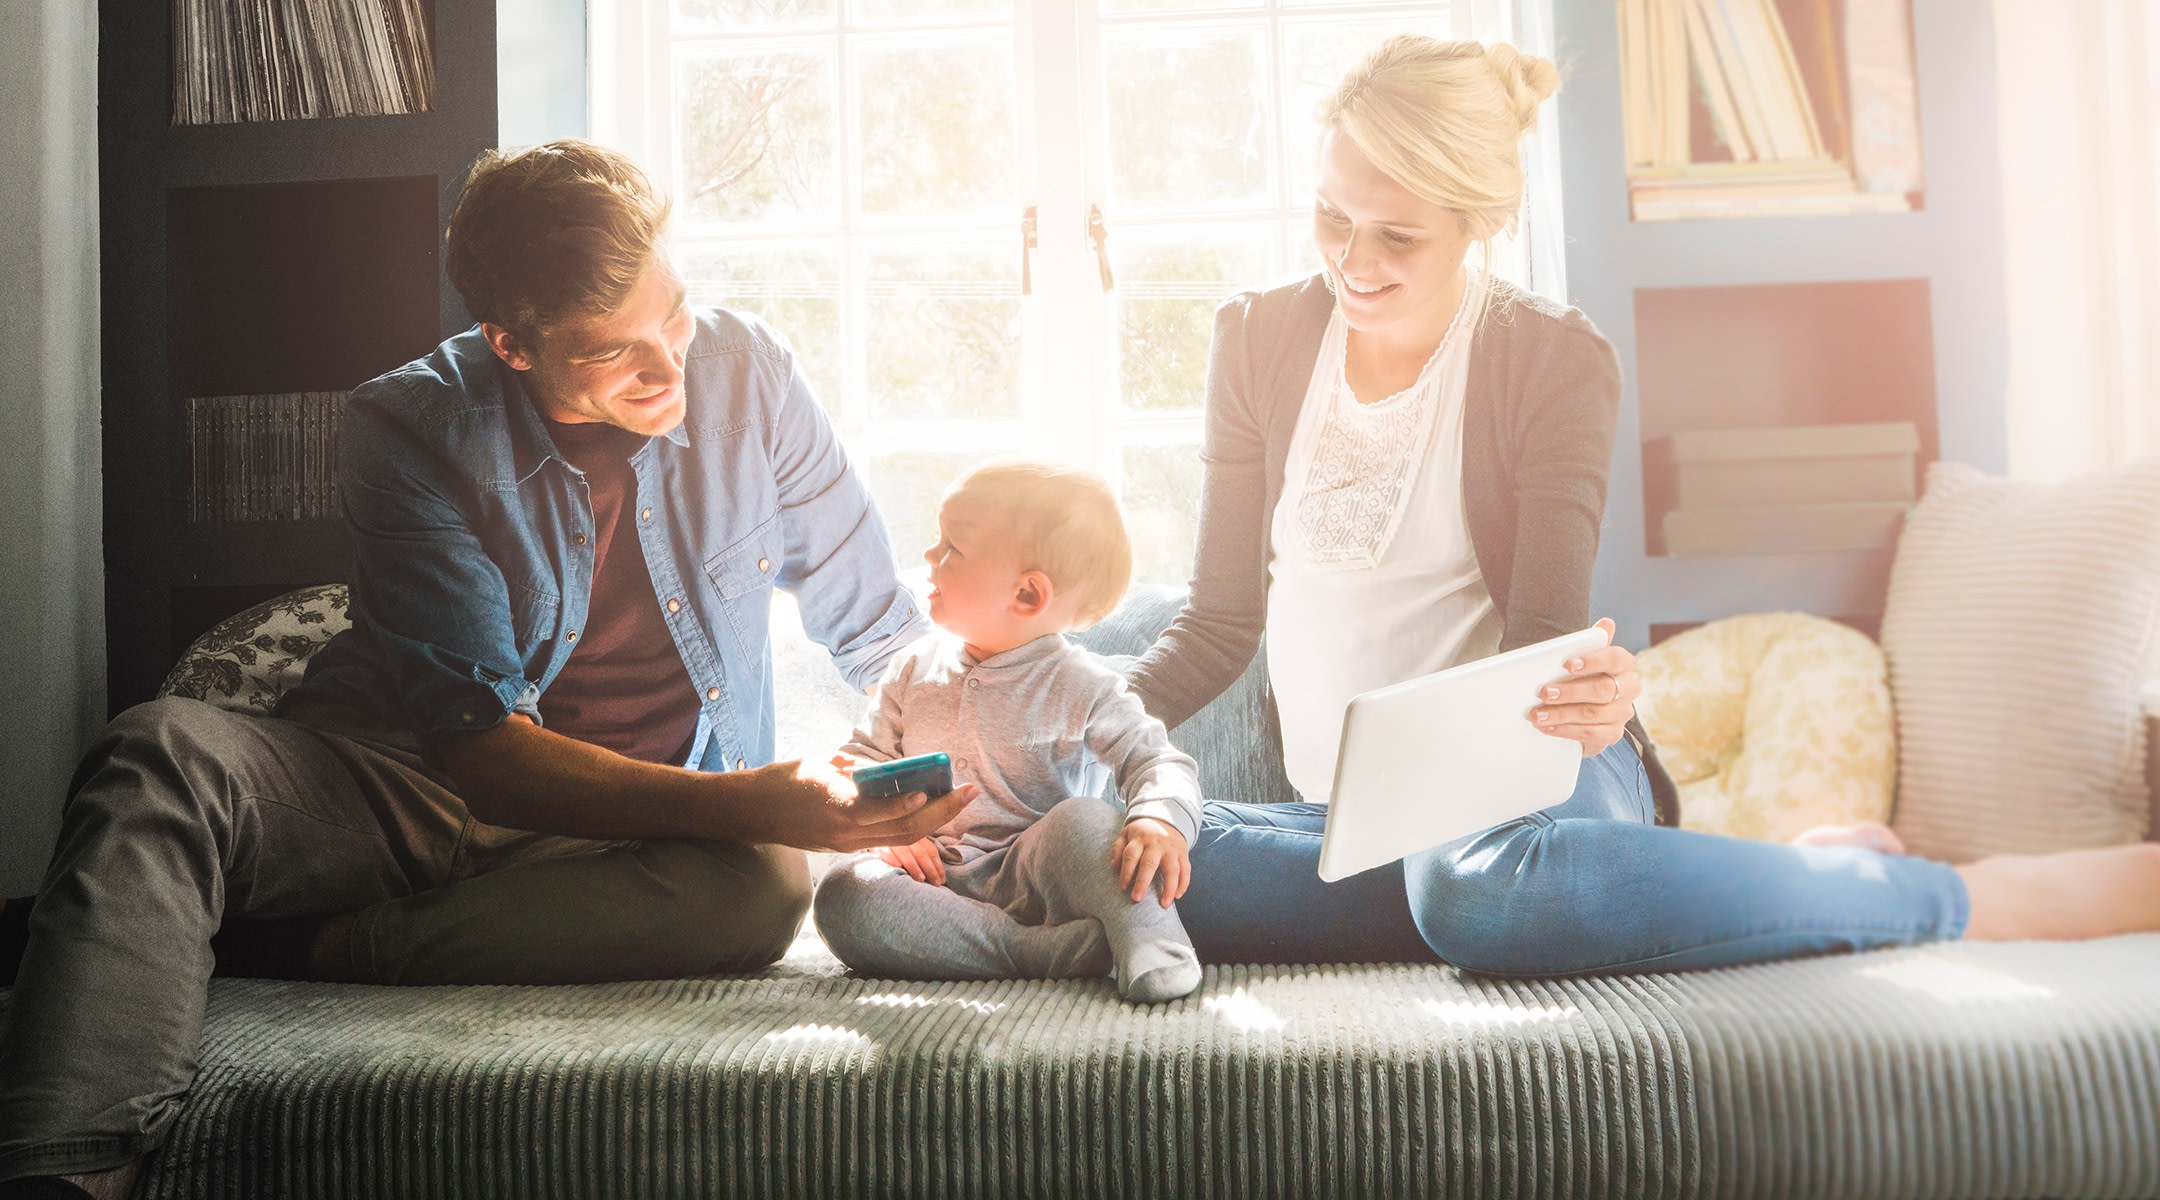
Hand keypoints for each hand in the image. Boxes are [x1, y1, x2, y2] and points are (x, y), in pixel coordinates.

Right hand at [732, 759, 977, 853]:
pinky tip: (929, 810)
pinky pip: (888, 840)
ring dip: (935, 821)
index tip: (932, 788)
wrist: (752, 812)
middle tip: (969, 791)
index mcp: (837, 806)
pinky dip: (912, 825)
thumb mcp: (822, 764)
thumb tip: (891, 770)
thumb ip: (858, 768)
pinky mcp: (847, 848)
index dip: (910, 803)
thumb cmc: (784, 780)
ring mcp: (848, 844)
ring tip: (958, 800)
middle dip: (942, 812)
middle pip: (905, 829)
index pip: (883, 810)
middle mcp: (847, 832)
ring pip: (902, 839)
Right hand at [875, 836, 948, 884]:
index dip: (937, 866)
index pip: (930, 851)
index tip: (942, 880)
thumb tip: (938, 877)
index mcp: (916, 836)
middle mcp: (905, 837)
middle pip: (920, 853)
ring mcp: (891, 840)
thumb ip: (922, 856)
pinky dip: (891, 858)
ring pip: (905, 852)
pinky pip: (885, 851)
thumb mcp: (911, 847)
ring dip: (913, 866)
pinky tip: (898, 866)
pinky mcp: (877, 844)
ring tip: (921, 879)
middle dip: (929, 869)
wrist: (873, 834)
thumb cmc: (896, 848)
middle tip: (935, 883)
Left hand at [1111, 816, 1190, 907]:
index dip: (1126, 872)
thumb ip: (1118, 850)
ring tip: (1164, 904)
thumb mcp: (1126, 835)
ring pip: (1172, 869)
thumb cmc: (1141, 834)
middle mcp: (1156, 844)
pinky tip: (1177, 896)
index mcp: (1139, 839)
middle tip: (1136, 899)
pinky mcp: (1183, 854)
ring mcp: (1171, 849)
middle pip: (1149, 863)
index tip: (1122, 887)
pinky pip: (1186, 870)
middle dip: (1142, 882)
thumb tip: (1114, 869)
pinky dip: (1183, 884)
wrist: (1165, 819)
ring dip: (1169, 887)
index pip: (1131, 855)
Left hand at [1528, 617, 1640, 757]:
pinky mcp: (1613, 733)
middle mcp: (1629, 688)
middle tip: (1544, 693)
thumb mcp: (1584, 659)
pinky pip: (1590, 734)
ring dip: (1561, 714)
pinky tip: (1548, 727)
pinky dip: (1565, 730)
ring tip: (1537, 714)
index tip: (1568, 665)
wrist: (1587, 711)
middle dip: (1569, 692)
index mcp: (1623, 664)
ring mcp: (1623, 712)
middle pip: (1601, 690)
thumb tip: (1607, 623)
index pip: (1615, 659)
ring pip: (1592, 714)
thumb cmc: (1583, 677)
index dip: (1593, 661)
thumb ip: (1592, 642)